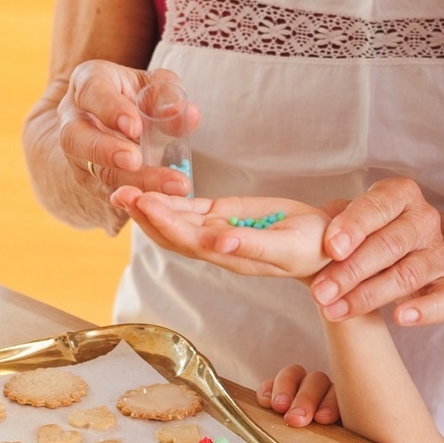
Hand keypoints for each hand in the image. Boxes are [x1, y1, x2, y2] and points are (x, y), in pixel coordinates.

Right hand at [58, 64, 196, 197]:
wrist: (121, 117)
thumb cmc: (139, 95)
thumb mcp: (157, 86)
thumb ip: (170, 96)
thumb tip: (189, 113)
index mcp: (89, 82)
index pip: (91, 91)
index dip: (110, 109)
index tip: (135, 126)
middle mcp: (73, 117)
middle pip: (75, 137)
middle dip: (105, 150)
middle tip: (135, 161)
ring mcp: (76, 151)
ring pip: (93, 170)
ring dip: (129, 181)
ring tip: (167, 186)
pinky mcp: (87, 177)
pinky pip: (102, 192)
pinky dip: (129, 198)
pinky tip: (153, 201)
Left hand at [112, 189, 332, 278]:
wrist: (323, 244)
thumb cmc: (310, 248)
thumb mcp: (285, 246)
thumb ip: (251, 245)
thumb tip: (218, 244)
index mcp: (228, 255)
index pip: (187, 241)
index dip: (164, 223)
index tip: (144, 203)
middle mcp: (215, 246)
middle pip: (171, 233)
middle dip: (145, 215)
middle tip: (120, 192)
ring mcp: (217, 230)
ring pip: (176, 219)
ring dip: (151, 206)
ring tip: (125, 187)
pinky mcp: (223, 215)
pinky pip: (191, 208)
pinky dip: (170, 199)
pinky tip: (151, 187)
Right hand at [257, 366, 339, 426]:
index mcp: (345, 404)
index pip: (339, 393)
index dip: (330, 403)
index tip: (322, 420)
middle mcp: (324, 391)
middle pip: (316, 381)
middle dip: (305, 399)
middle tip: (295, 419)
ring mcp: (300, 388)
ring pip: (295, 374)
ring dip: (285, 389)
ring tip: (278, 408)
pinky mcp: (278, 392)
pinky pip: (272, 383)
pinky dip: (268, 390)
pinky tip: (264, 402)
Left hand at [310, 178, 443, 324]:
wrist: (405, 248)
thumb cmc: (368, 231)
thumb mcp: (348, 218)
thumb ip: (329, 223)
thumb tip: (302, 239)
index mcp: (400, 195)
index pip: (378, 207)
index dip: (354, 226)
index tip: (331, 248)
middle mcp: (423, 220)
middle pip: (390, 245)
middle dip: (351, 271)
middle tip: (321, 292)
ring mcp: (438, 253)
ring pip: (409, 275)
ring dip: (369, 296)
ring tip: (335, 310)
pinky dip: (426, 310)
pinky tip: (398, 317)